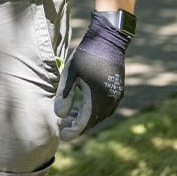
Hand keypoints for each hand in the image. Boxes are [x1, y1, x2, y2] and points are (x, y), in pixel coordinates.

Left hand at [53, 11, 131, 140]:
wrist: (109, 39)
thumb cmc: (87, 53)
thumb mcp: (71, 71)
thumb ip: (65, 94)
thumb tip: (59, 115)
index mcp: (98, 98)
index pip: (84, 122)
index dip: (72, 131)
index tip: (62, 136)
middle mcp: (110, 101)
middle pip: (92, 121)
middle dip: (77, 126)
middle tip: (62, 128)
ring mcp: (116, 96)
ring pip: (99, 115)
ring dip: (85, 118)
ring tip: (69, 118)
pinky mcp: (118, 90)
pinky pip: (105, 107)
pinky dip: (93, 111)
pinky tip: (82, 107)